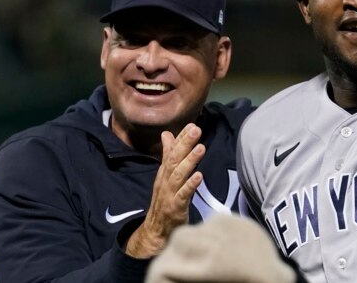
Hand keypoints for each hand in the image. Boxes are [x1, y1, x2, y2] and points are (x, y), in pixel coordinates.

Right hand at [125, 124, 205, 258]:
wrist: (156, 231)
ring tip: (200, 147)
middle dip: (185, 144)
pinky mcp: (175, 208)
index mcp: (164, 173)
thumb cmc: (165, 201)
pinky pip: (183, 195)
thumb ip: (168, 155)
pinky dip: (190, 185)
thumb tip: (167, 134)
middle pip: (174, 160)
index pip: (172, 152)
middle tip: (196, 129)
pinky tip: (199, 175)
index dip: (181, 138)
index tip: (192, 124)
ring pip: (178, 175)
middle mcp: (165, 181)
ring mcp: (169, 194)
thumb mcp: (166, 176)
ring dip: (189, 161)